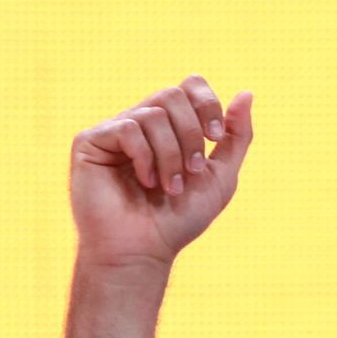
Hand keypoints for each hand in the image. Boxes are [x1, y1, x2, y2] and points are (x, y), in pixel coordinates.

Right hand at [69, 77, 254, 276]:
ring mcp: (114, 131)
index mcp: (169, 127)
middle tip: (192, 170)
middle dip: (191, 134)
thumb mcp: (221, 177)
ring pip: (154, 114)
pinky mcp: (89, 141)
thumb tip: (247, 93)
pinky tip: (145, 181)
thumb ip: (236, 137)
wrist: (144, 251)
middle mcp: (140, 123)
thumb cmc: (179, 220)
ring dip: (171, 154)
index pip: (188, 86)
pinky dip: (145, 157)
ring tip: (169, 187)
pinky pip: (128, 127)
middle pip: (173, 95)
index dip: (207, 104)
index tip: (215, 138)